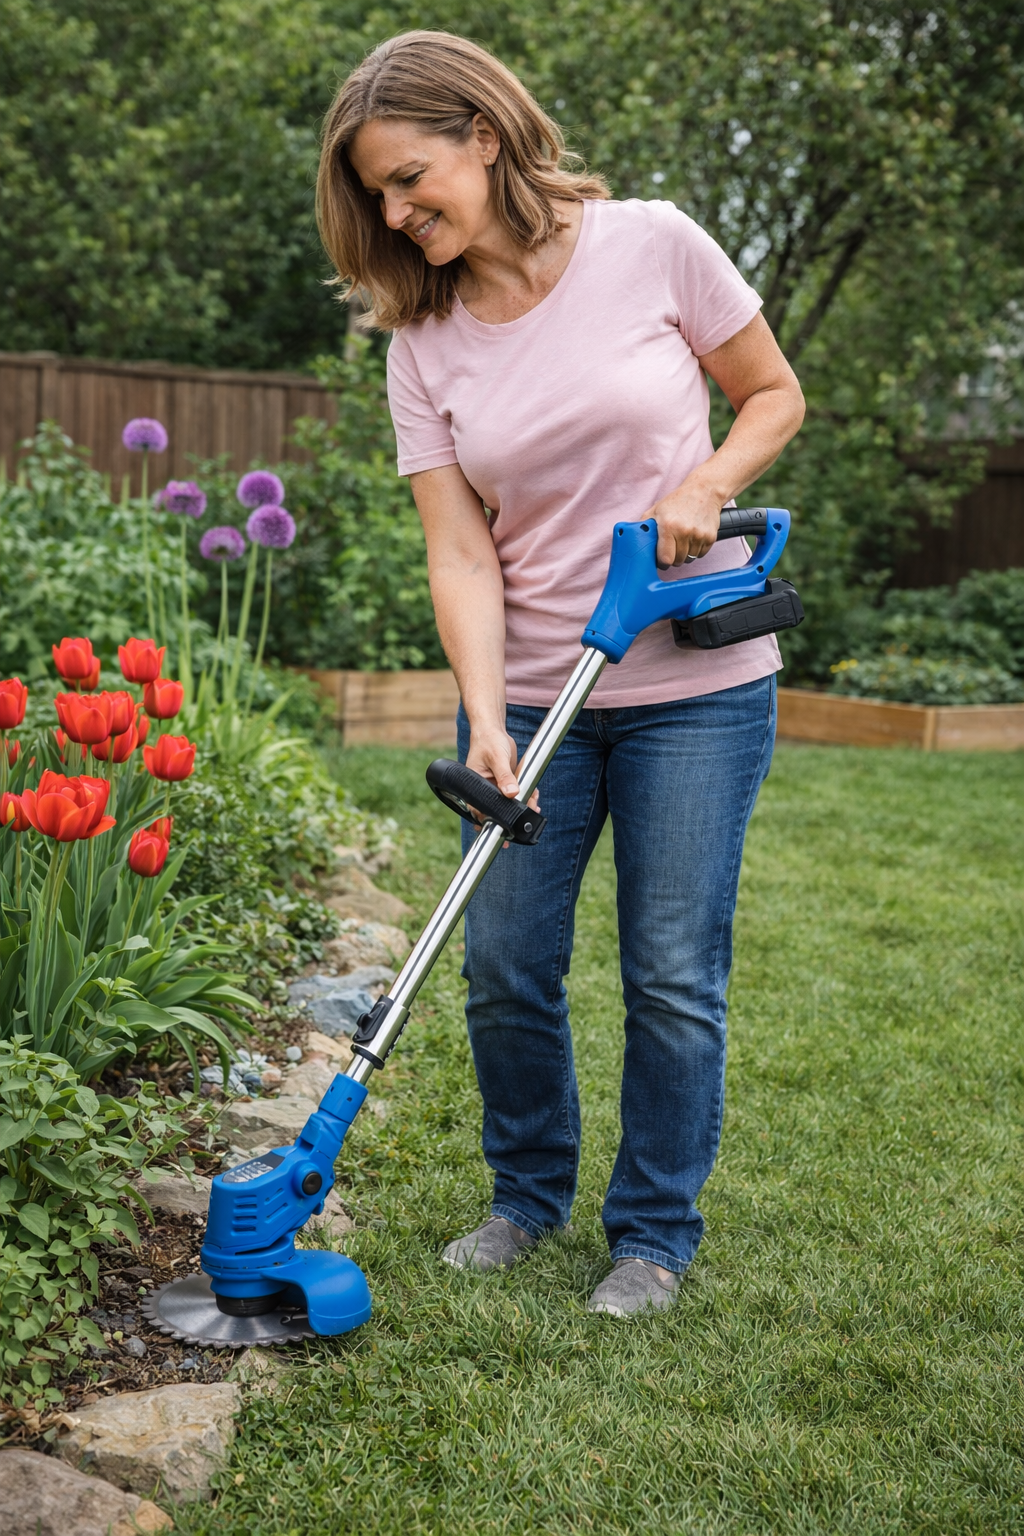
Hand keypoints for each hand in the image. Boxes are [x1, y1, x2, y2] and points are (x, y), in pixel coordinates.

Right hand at [466, 725, 539, 842]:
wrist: (493, 730)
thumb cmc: (488, 741)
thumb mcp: (496, 758)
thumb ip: (504, 776)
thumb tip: (512, 793)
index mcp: (473, 787)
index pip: (482, 810)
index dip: (494, 820)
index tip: (506, 829)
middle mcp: (483, 790)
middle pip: (498, 810)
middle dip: (513, 816)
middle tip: (526, 819)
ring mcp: (495, 788)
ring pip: (509, 804)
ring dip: (522, 806)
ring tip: (534, 806)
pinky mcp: (505, 783)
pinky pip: (515, 794)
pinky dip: (525, 796)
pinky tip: (534, 796)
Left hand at [647, 476, 722, 568]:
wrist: (705, 490)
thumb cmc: (678, 500)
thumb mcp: (656, 510)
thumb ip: (644, 526)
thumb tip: (633, 541)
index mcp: (668, 526)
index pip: (665, 559)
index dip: (662, 562)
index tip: (661, 559)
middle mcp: (684, 531)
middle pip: (677, 561)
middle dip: (673, 557)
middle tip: (672, 546)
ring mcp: (699, 535)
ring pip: (689, 559)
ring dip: (685, 554)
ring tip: (683, 540)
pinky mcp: (710, 537)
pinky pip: (701, 554)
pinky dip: (696, 550)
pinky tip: (693, 538)